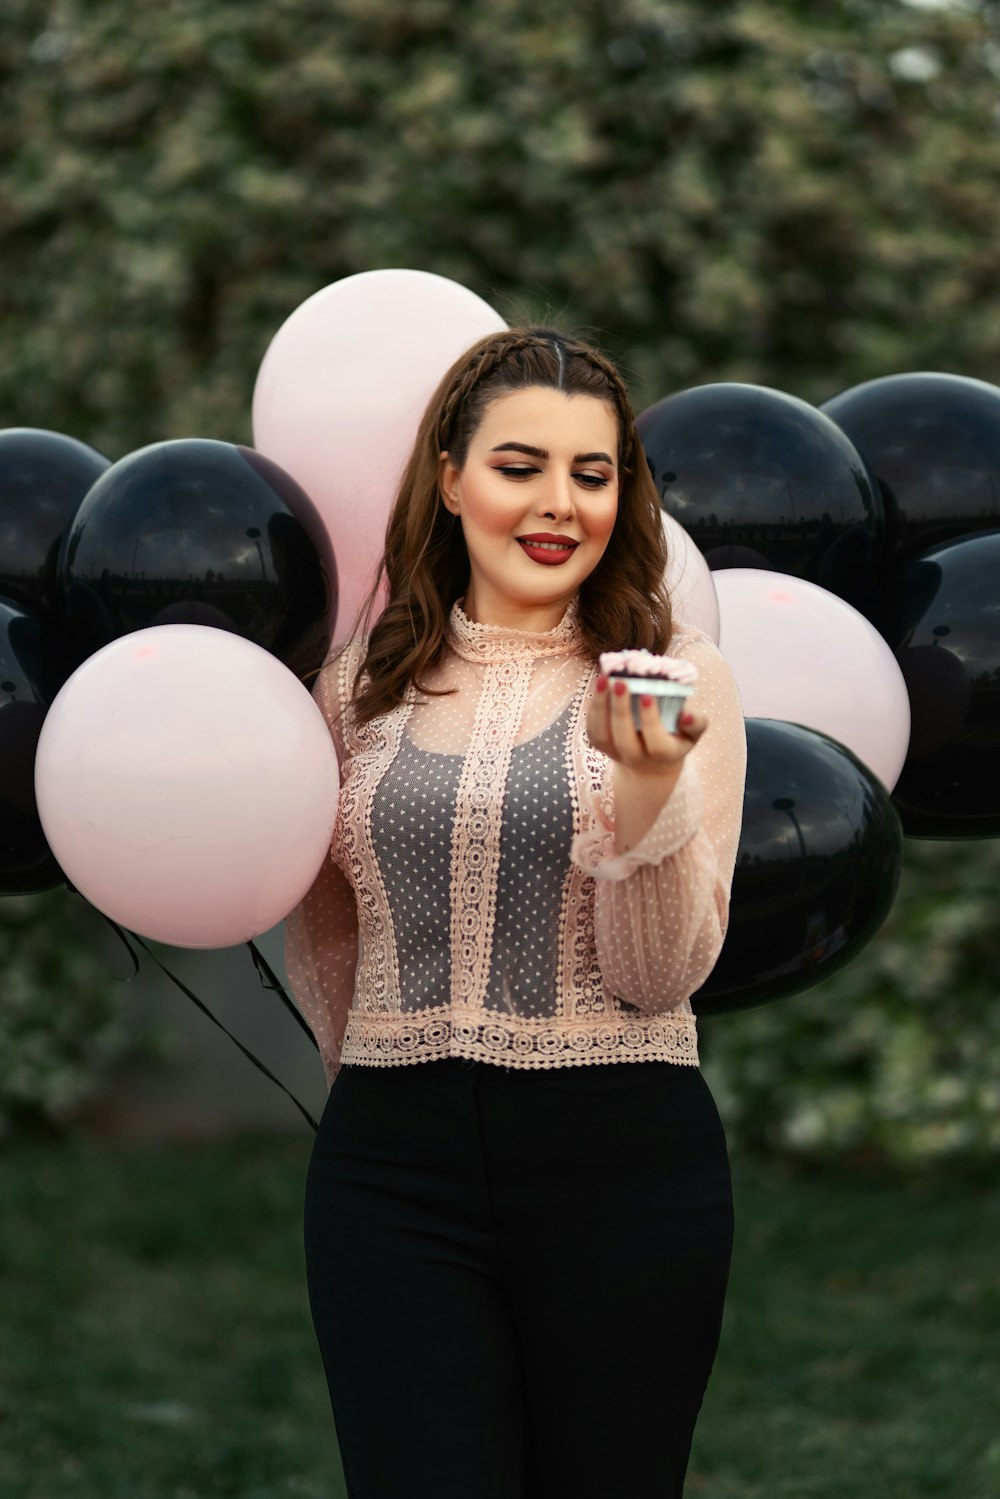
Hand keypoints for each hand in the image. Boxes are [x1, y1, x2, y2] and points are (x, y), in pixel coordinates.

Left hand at [586, 676, 708, 776]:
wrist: (651, 761)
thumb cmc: (675, 737)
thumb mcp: (692, 733)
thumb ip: (696, 723)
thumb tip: (686, 715)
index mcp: (664, 755)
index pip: (657, 744)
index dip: (651, 720)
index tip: (648, 695)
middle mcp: (637, 758)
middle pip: (625, 740)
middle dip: (621, 710)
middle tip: (621, 682)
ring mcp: (616, 753)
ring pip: (602, 735)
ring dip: (600, 707)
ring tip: (603, 680)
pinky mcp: (600, 746)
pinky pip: (592, 729)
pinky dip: (593, 708)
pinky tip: (599, 686)